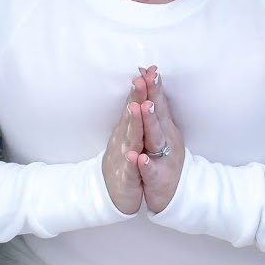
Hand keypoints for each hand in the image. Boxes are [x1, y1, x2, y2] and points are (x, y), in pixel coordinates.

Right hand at [103, 82, 145, 214]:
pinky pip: (130, 169)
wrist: (113, 196)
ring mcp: (124, 157)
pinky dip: (132, 162)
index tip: (150, 68)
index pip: (137, 104)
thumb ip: (133, 116)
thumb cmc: (125, 164)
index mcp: (130, 130)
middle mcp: (125, 139)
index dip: (144, 87)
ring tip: (138, 107)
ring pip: (131, 138)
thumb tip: (137, 93)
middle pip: (132, 115)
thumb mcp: (129, 137)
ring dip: (134, 123)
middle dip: (137, 97)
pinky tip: (135, 155)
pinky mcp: (126, 177)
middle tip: (141, 78)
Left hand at [127, 66, 183, 213]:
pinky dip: (145, 165)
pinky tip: (138, 158)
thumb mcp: (162, 132)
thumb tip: (150, 79)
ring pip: (155, 139)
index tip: (148, 68)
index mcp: (165, 128)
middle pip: (157, 115)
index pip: (158, 102)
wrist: (173, 196)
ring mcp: (163, 159)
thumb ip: (156, 109)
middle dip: (151, 96)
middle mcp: (166, 140)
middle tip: (145, 78)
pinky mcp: (157, 179)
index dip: (153, 85)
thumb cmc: (164, 159)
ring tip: (144, 107)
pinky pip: (150, 171)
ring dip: (149, 123)